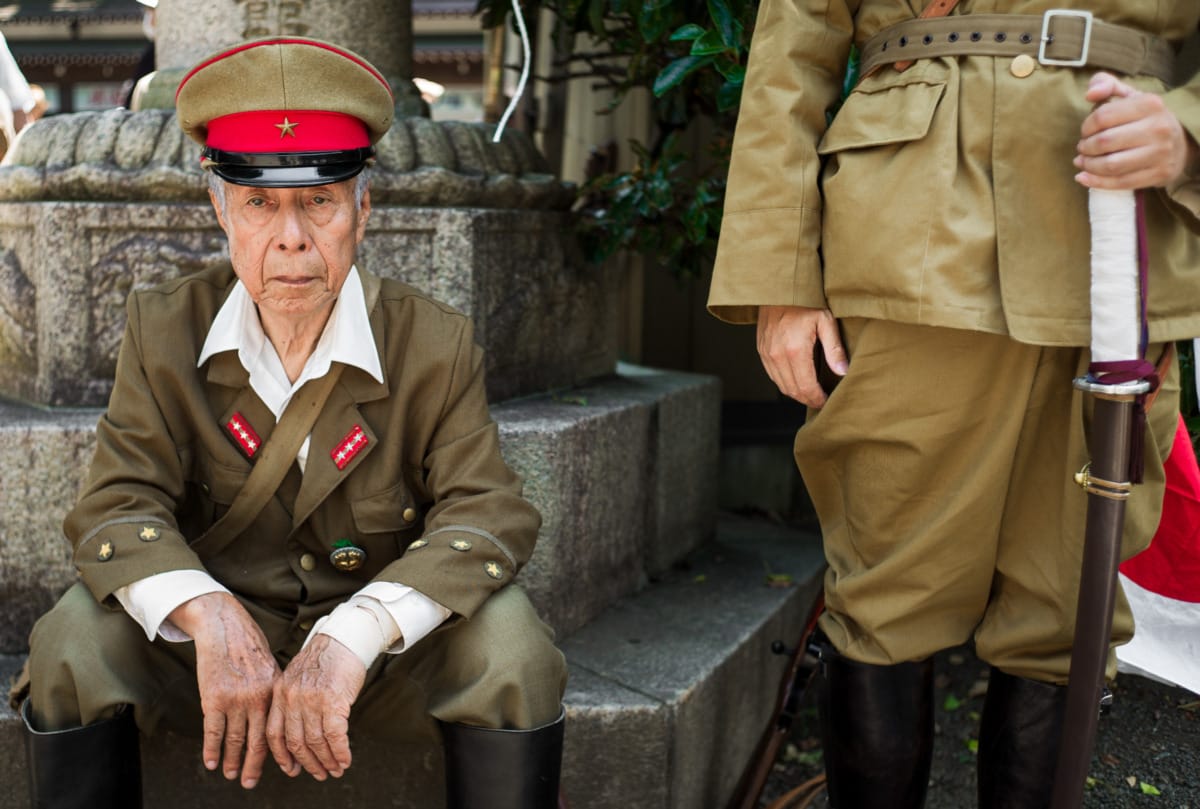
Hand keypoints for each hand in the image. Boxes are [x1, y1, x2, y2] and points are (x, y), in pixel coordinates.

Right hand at [168, 592, 279, 788]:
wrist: (224, 627)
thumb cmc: (248, 646)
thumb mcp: (270, 667)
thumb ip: (273, 692)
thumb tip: (279, 717)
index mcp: (275, 691)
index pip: (279, 729)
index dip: (281, 753)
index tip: (285, 769)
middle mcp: (258, 698)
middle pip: (259, 741)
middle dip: (255, 765)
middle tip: (251, 783)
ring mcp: (236, 699)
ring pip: (235, 739)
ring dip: (232, 761)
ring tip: (231, 775)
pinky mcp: (214, 697)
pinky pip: (213, 731)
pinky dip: (211, 750)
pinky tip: (211, 763)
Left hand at [266, 634, 364, 780]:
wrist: (345, 637)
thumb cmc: (326, 658)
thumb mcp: (299, 677)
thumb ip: (294, 701)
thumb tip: (300, 732)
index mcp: (280, 692)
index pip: (274, 734)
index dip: (283, 756)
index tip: (293, 769)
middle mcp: (292, 698)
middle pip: (295, 742)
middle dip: (308, 763)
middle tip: (320, 774)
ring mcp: (311, 699)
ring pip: (316, 742)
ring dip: (327, 760)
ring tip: (335, 769)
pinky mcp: (333, 700)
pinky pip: (335, 735)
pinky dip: (341, 751)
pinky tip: (346, 759)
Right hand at [756, 305, 846, 407]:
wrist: (780, 287)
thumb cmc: (805, 301)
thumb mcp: (826, 321)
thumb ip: (834, 349)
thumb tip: (842, 372)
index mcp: (795, 350)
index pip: (806, 387)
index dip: (817, 398)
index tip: (826, 401)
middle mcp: (777, 355)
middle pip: (792, 390)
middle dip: (807, 399)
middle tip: (820, 400)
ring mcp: (766, 353)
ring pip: (781, 385)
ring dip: (796, 392)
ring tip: (810, 392)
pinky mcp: (761, 350)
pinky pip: (772, 374)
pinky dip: (784, 382)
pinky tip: (796, 379)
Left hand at [1075, 72, 1198, 188]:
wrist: (1179, 142)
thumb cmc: (1145, 118)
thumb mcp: (1129, 95)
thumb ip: (1106, 84)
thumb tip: (1090, 94)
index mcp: (1150, 104)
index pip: (1102, 116)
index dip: (1086, 127)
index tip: (1085, 132)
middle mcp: (1158, 128)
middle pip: (1104, 142)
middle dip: (1085, 147)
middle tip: (1082, 148)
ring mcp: (1160, 153)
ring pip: (1111, 165)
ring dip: (1089, 165)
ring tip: (1082, 162)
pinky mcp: (1159, 174)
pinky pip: (1120, 183)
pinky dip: (1096, 182)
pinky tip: (1083, 177)